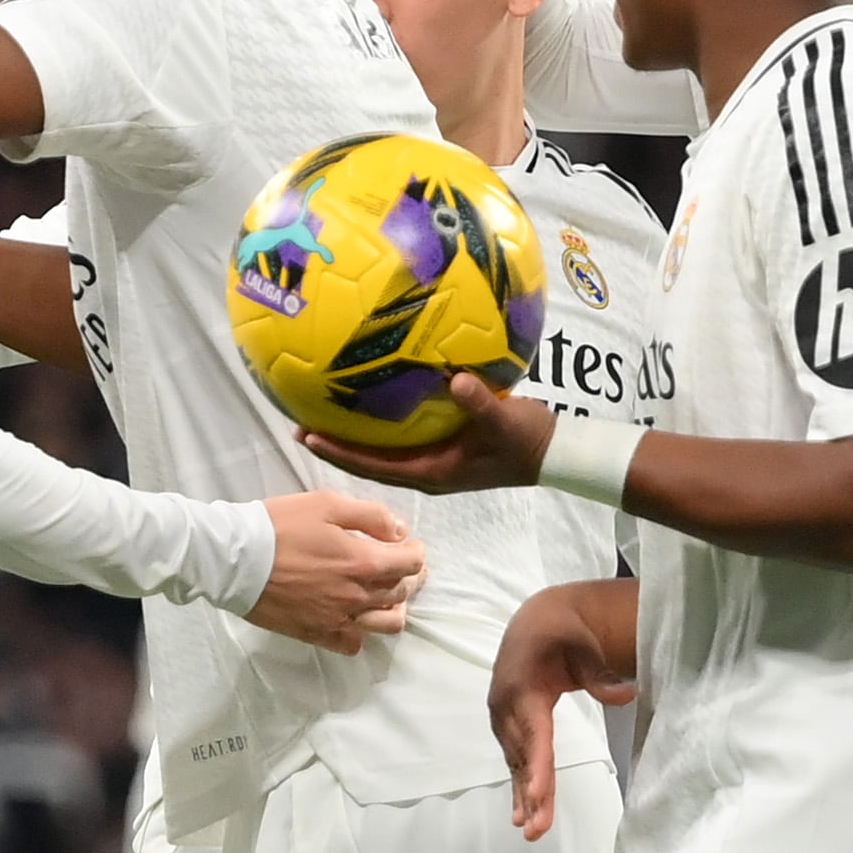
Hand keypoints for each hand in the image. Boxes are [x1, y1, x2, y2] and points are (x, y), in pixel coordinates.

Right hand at [243, 491, 426, 653]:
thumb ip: (371, 516)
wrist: (235, 560)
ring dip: (393, 608)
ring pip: (387, 624)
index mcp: (364, 562)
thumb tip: (399, 531)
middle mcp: (358, 596)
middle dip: (409, 576)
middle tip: (399, 565)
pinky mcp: (317, 634)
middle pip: (402, 592)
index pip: (411, 563)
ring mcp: (339, 620)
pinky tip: (353, 618)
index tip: (407, 544)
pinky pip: (353, 644)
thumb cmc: (280, 526)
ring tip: (383, 594)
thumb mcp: (327, 504)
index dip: (415, 551)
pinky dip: (360, 633)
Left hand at [299, 376, 550, 494]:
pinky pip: (399, 440)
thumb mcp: (505, 421)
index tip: (308, 437)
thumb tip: (454, 380)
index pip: (374, 466)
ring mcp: (433, 461)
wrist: (552, 452)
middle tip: (299, 426)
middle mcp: (426, 471)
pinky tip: (365, 406)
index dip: (341, 453)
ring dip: (351, 439)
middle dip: (335, 447)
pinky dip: (377, 428)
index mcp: (432, 472)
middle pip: (368, 463)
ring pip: (381, 454)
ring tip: (320, 418)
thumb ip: (480, 403)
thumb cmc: (527, 440)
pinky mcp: (442, 448)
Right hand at [487, 583, 635, 839]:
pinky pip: (516, 759)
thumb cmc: (563, 632)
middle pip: (524, 756)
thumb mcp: (584, 644)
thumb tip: (625, 695)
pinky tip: (523, 812)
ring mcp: (504, 717)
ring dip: (525, 797)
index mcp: (523, 686)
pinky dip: (520, 785)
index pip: (534, 733)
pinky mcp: (508, 725)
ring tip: (533, 830)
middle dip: (531, 794)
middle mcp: (506, 706)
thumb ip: (601, 672)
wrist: (534, 623)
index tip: (537, 797)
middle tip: (537, 829)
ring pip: (518, 762)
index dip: (537, 767)